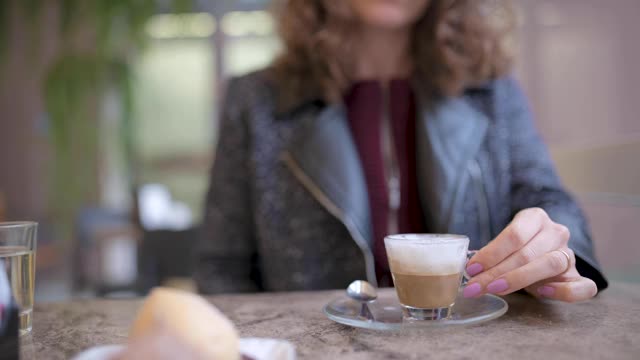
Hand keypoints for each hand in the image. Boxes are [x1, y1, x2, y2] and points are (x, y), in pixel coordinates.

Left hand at [463, 208, 597, 301]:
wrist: (543, 252)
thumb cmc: (517, 247)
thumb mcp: (504, 243)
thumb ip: (491, 253)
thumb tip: (471, 269)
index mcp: (535, 218)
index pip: (514, 234)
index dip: (492, 253)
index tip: (472, 268)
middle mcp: (556, 233)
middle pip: (526, 252)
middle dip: (496, 272)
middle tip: (475, 286)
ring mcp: (570, 254)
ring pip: (550, 264)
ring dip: (518, 280)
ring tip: (495, 290)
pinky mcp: (579, 277)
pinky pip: (583, 286)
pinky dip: (564, 292)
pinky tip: (542, 293)